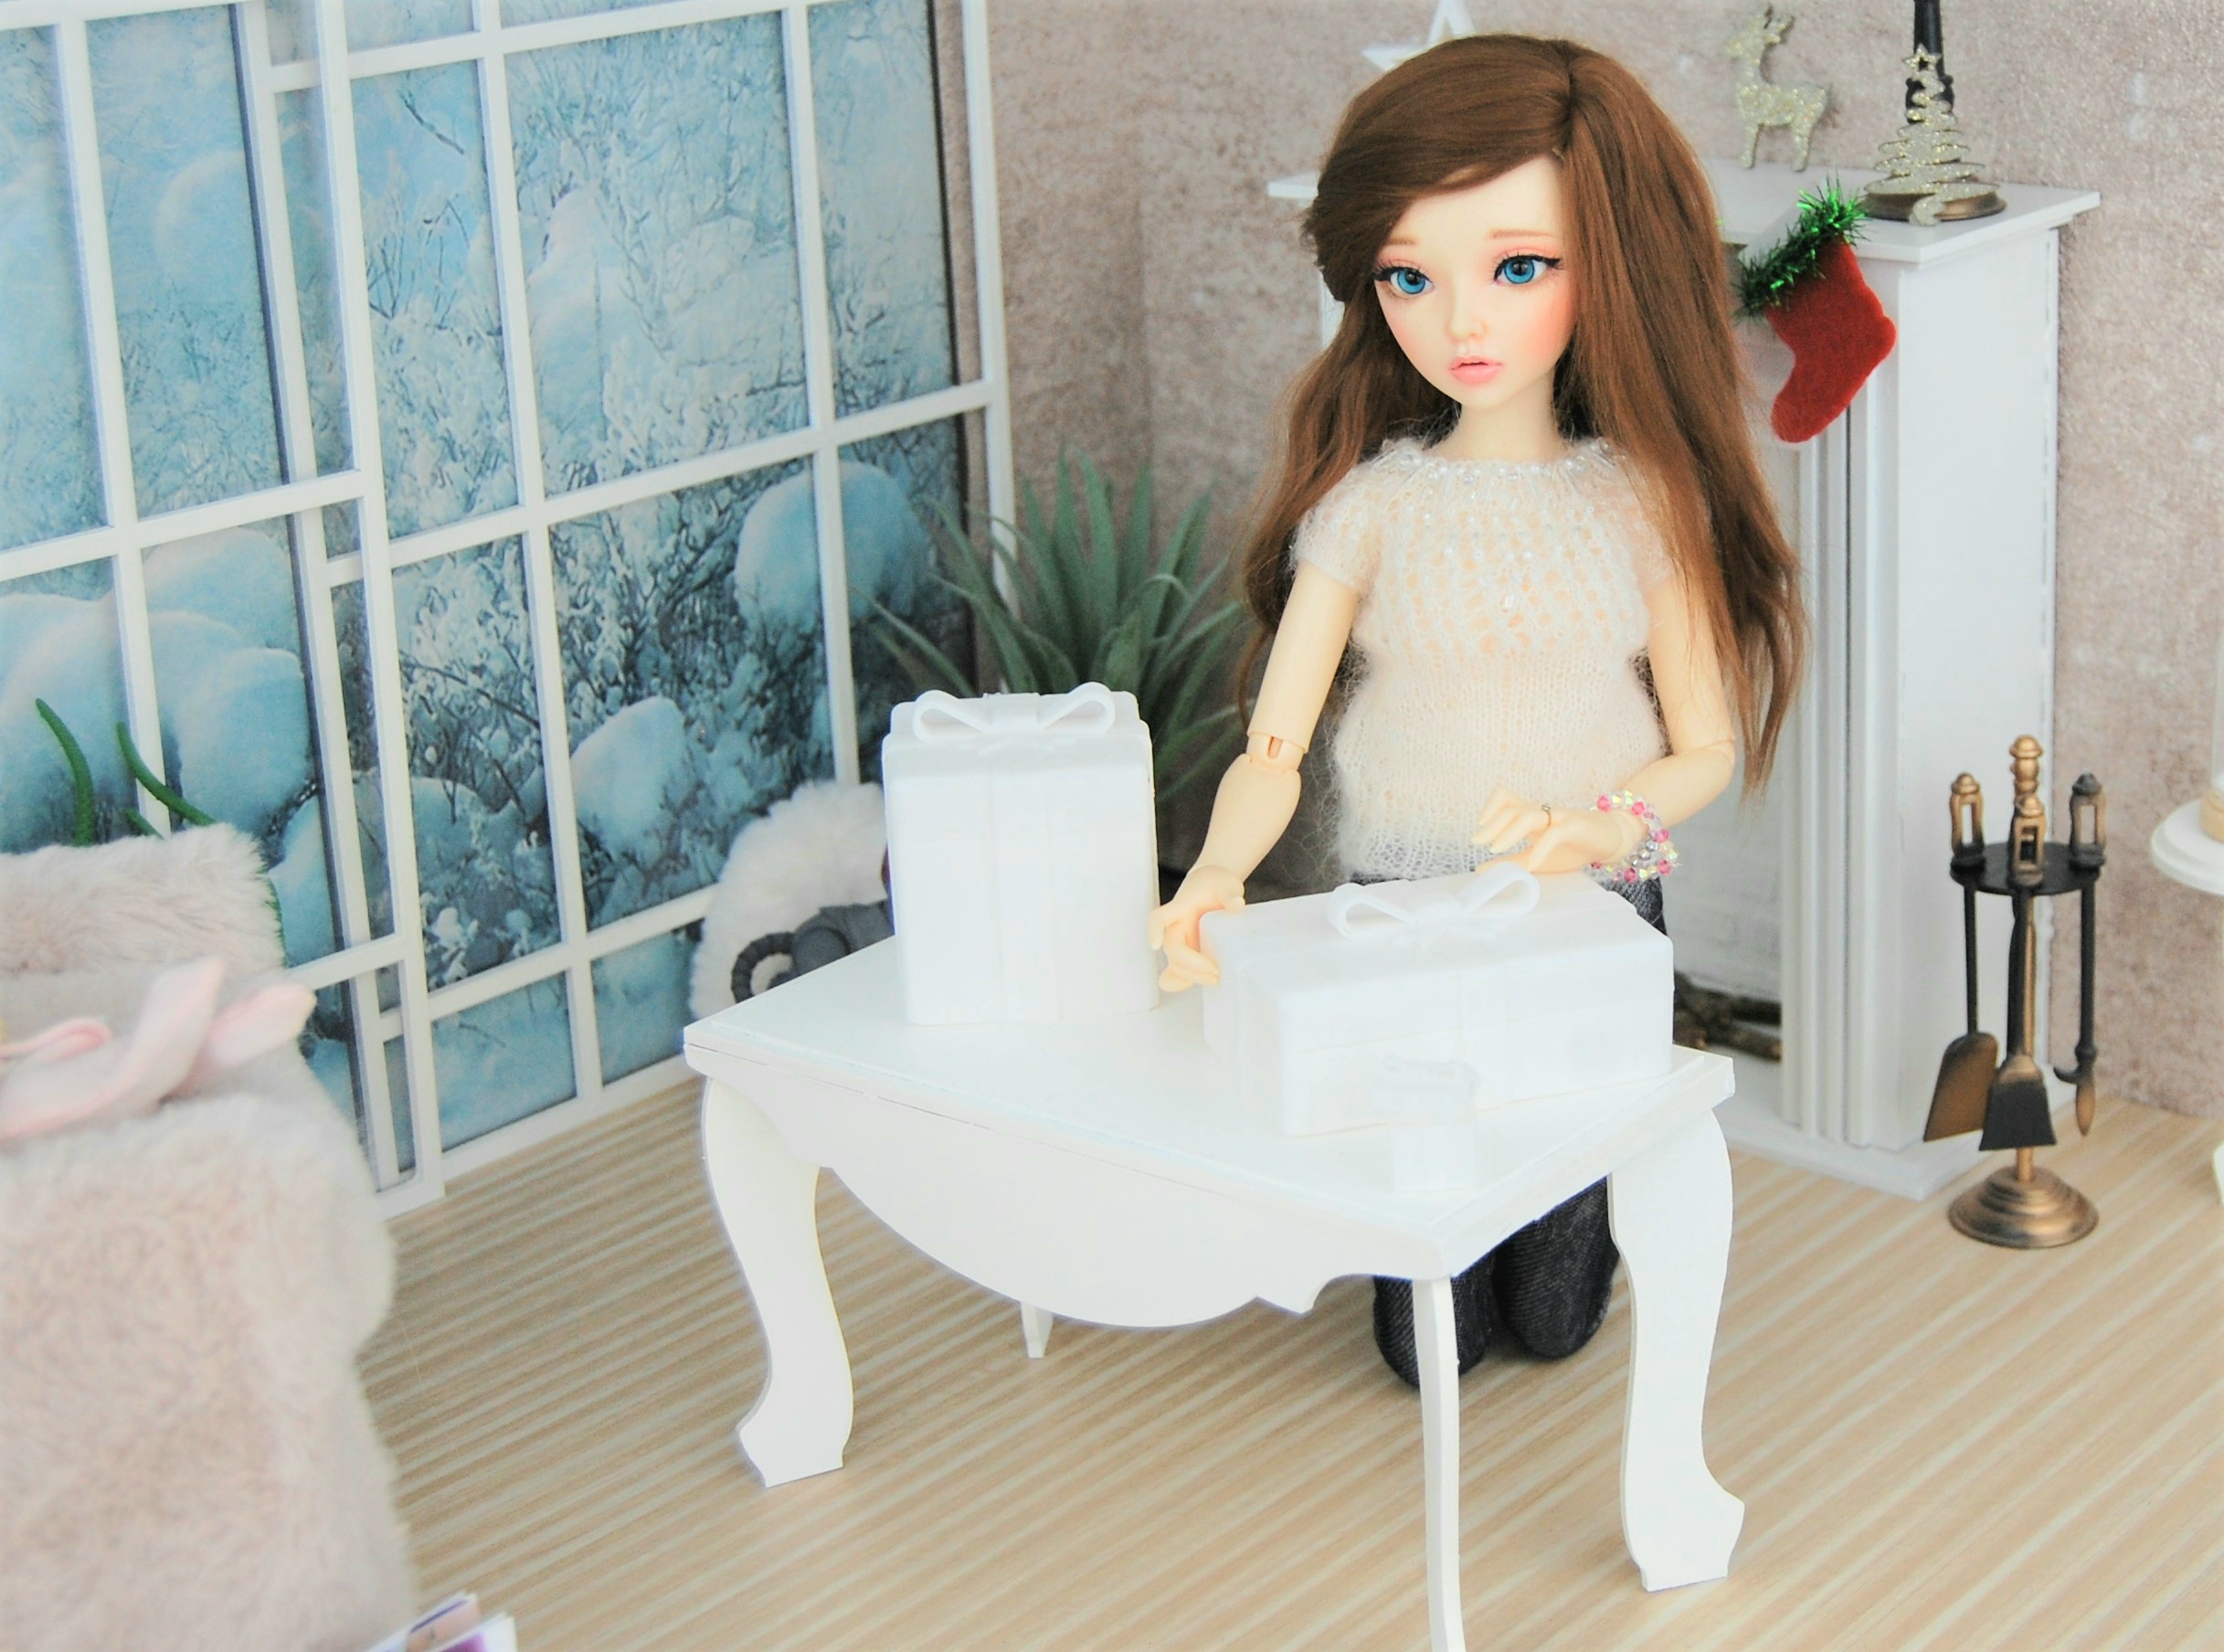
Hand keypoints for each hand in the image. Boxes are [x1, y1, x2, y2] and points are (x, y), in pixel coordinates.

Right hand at [1147, 864, 1246, 991]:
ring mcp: (1182, 942)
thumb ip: (1229, 894)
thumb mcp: (1225, 883)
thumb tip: (1236, 904)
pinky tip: (1201, 985)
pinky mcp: (1190, 952)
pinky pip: (1179, 972)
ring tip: (1216, 980)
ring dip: (1191, 976)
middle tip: (1215, 971)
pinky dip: (1185, 981)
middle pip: (1173, 950)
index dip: (1154, 930)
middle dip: (1191, 964)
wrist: (1213, 886)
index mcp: (1180, 908)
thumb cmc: (1215, 885)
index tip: (1156, 944)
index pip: (1159, 918)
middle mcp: (1176, 927)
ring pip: (1175, 965)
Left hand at [1473, 789, 1642, 875]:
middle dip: (1491, 824)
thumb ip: (1512, 861)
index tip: (1479, 829)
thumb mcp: (1537, 858)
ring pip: (1529, 815)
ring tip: (1496, 850)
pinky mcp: (1575, 826)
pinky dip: (1541, 849)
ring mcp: (1559, 817)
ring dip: (1509, 832)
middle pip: (1511, 808)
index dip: (1489, 808)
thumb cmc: (1573, 848)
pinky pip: (1555, 833)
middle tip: (1477, 842)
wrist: (1612, 840)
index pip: (1505, 798)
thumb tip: (1481, 869)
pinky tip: (1533, 865)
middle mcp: (1543, 812)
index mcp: (1531, 815)